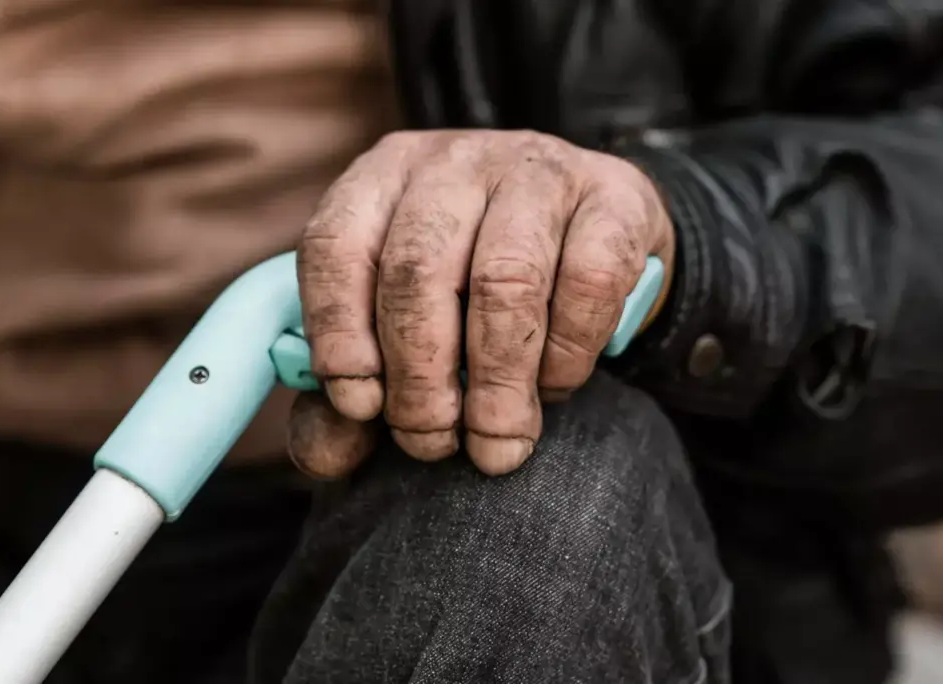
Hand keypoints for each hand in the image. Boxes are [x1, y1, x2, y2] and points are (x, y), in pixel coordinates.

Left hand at [288, 129, 673, 477]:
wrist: (596, 239)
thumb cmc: (479, 287)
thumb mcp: (408, 325)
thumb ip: (357, 387)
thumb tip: (328, 454)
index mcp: (384, 177)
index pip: (336, 246)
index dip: (340, 333)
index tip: (361, 406)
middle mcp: (455, 161)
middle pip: (417, 270)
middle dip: (420, 378)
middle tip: (432, 443)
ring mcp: (538, 169)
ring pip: (506, 279)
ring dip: (496, 381)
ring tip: (496, 442)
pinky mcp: (615, 195)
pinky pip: (589, 283)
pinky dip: (568, 354)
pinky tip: (554, 385)